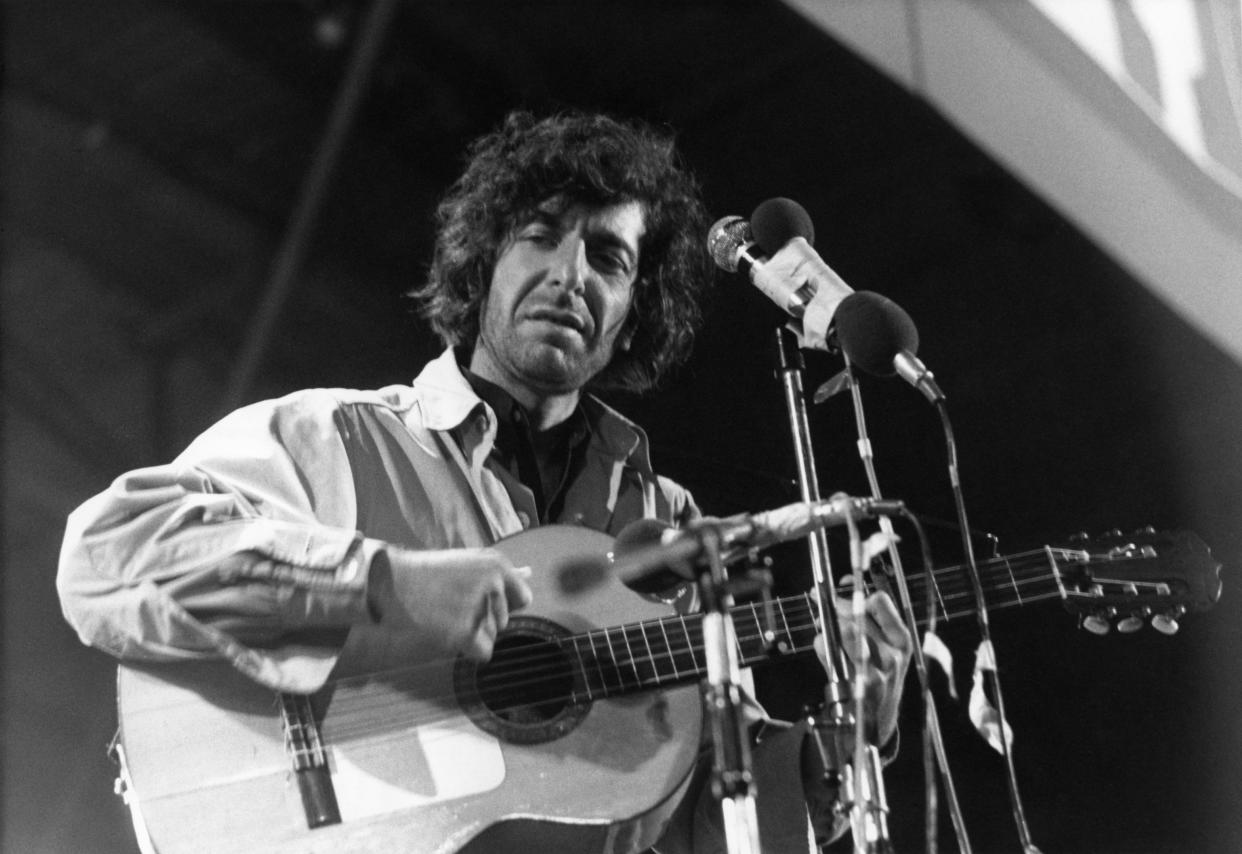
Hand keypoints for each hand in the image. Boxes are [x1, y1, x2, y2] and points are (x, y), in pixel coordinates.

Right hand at [369, 546, 532, 661]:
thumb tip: (528, 573)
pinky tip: (447, 632)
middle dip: (483, 620)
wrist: (392, 584)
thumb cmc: (429, 574)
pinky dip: (468, 650)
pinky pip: (484, 652)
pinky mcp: (465, 632)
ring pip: (492, 637)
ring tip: (446, 615)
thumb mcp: (468, 564)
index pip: (523, 598)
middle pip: (505, 621)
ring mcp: (480, 608)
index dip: (503, 604)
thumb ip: (500, 574)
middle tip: (453, 604)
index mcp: (496, 564)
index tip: (479, 600)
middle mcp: (493, 584)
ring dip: (472, 634)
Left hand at [814, 591, 911, 744]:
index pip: (880, 602)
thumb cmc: (877, 676)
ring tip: (823, 625)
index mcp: (901, 640)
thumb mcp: (884, 648)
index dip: (857, 592)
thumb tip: (844, 585)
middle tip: (821, 602)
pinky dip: (821, 644)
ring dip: (828, 624)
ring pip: (845, 630)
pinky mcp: (856, 685)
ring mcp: (875, 671)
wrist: (875, 720)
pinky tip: (823, 646)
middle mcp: (892, 655)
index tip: (844, 589)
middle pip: (857, 614)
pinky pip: (830, 652)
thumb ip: (867, 619)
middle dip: (835, 606)